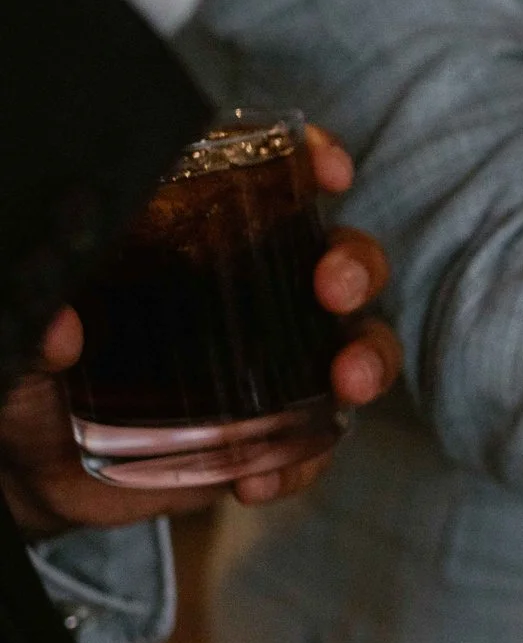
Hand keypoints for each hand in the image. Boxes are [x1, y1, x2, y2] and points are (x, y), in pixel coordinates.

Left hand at [0, 128, 403, 538]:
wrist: (32, 472)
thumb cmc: (29, 378)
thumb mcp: (22, 345)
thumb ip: (36, 327)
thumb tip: (62, 328)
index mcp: (200, 245)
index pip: (271, 185)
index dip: (314, 164)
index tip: (328, 169)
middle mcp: (254, 295)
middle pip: (340, 259)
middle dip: (356, 266)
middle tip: (332, 288)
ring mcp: (274, 366)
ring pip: (357, 344)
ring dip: (369, 358)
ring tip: (347, 384)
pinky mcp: (272, 435)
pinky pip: (312, 444)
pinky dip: (301, 462)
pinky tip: (259, 478)